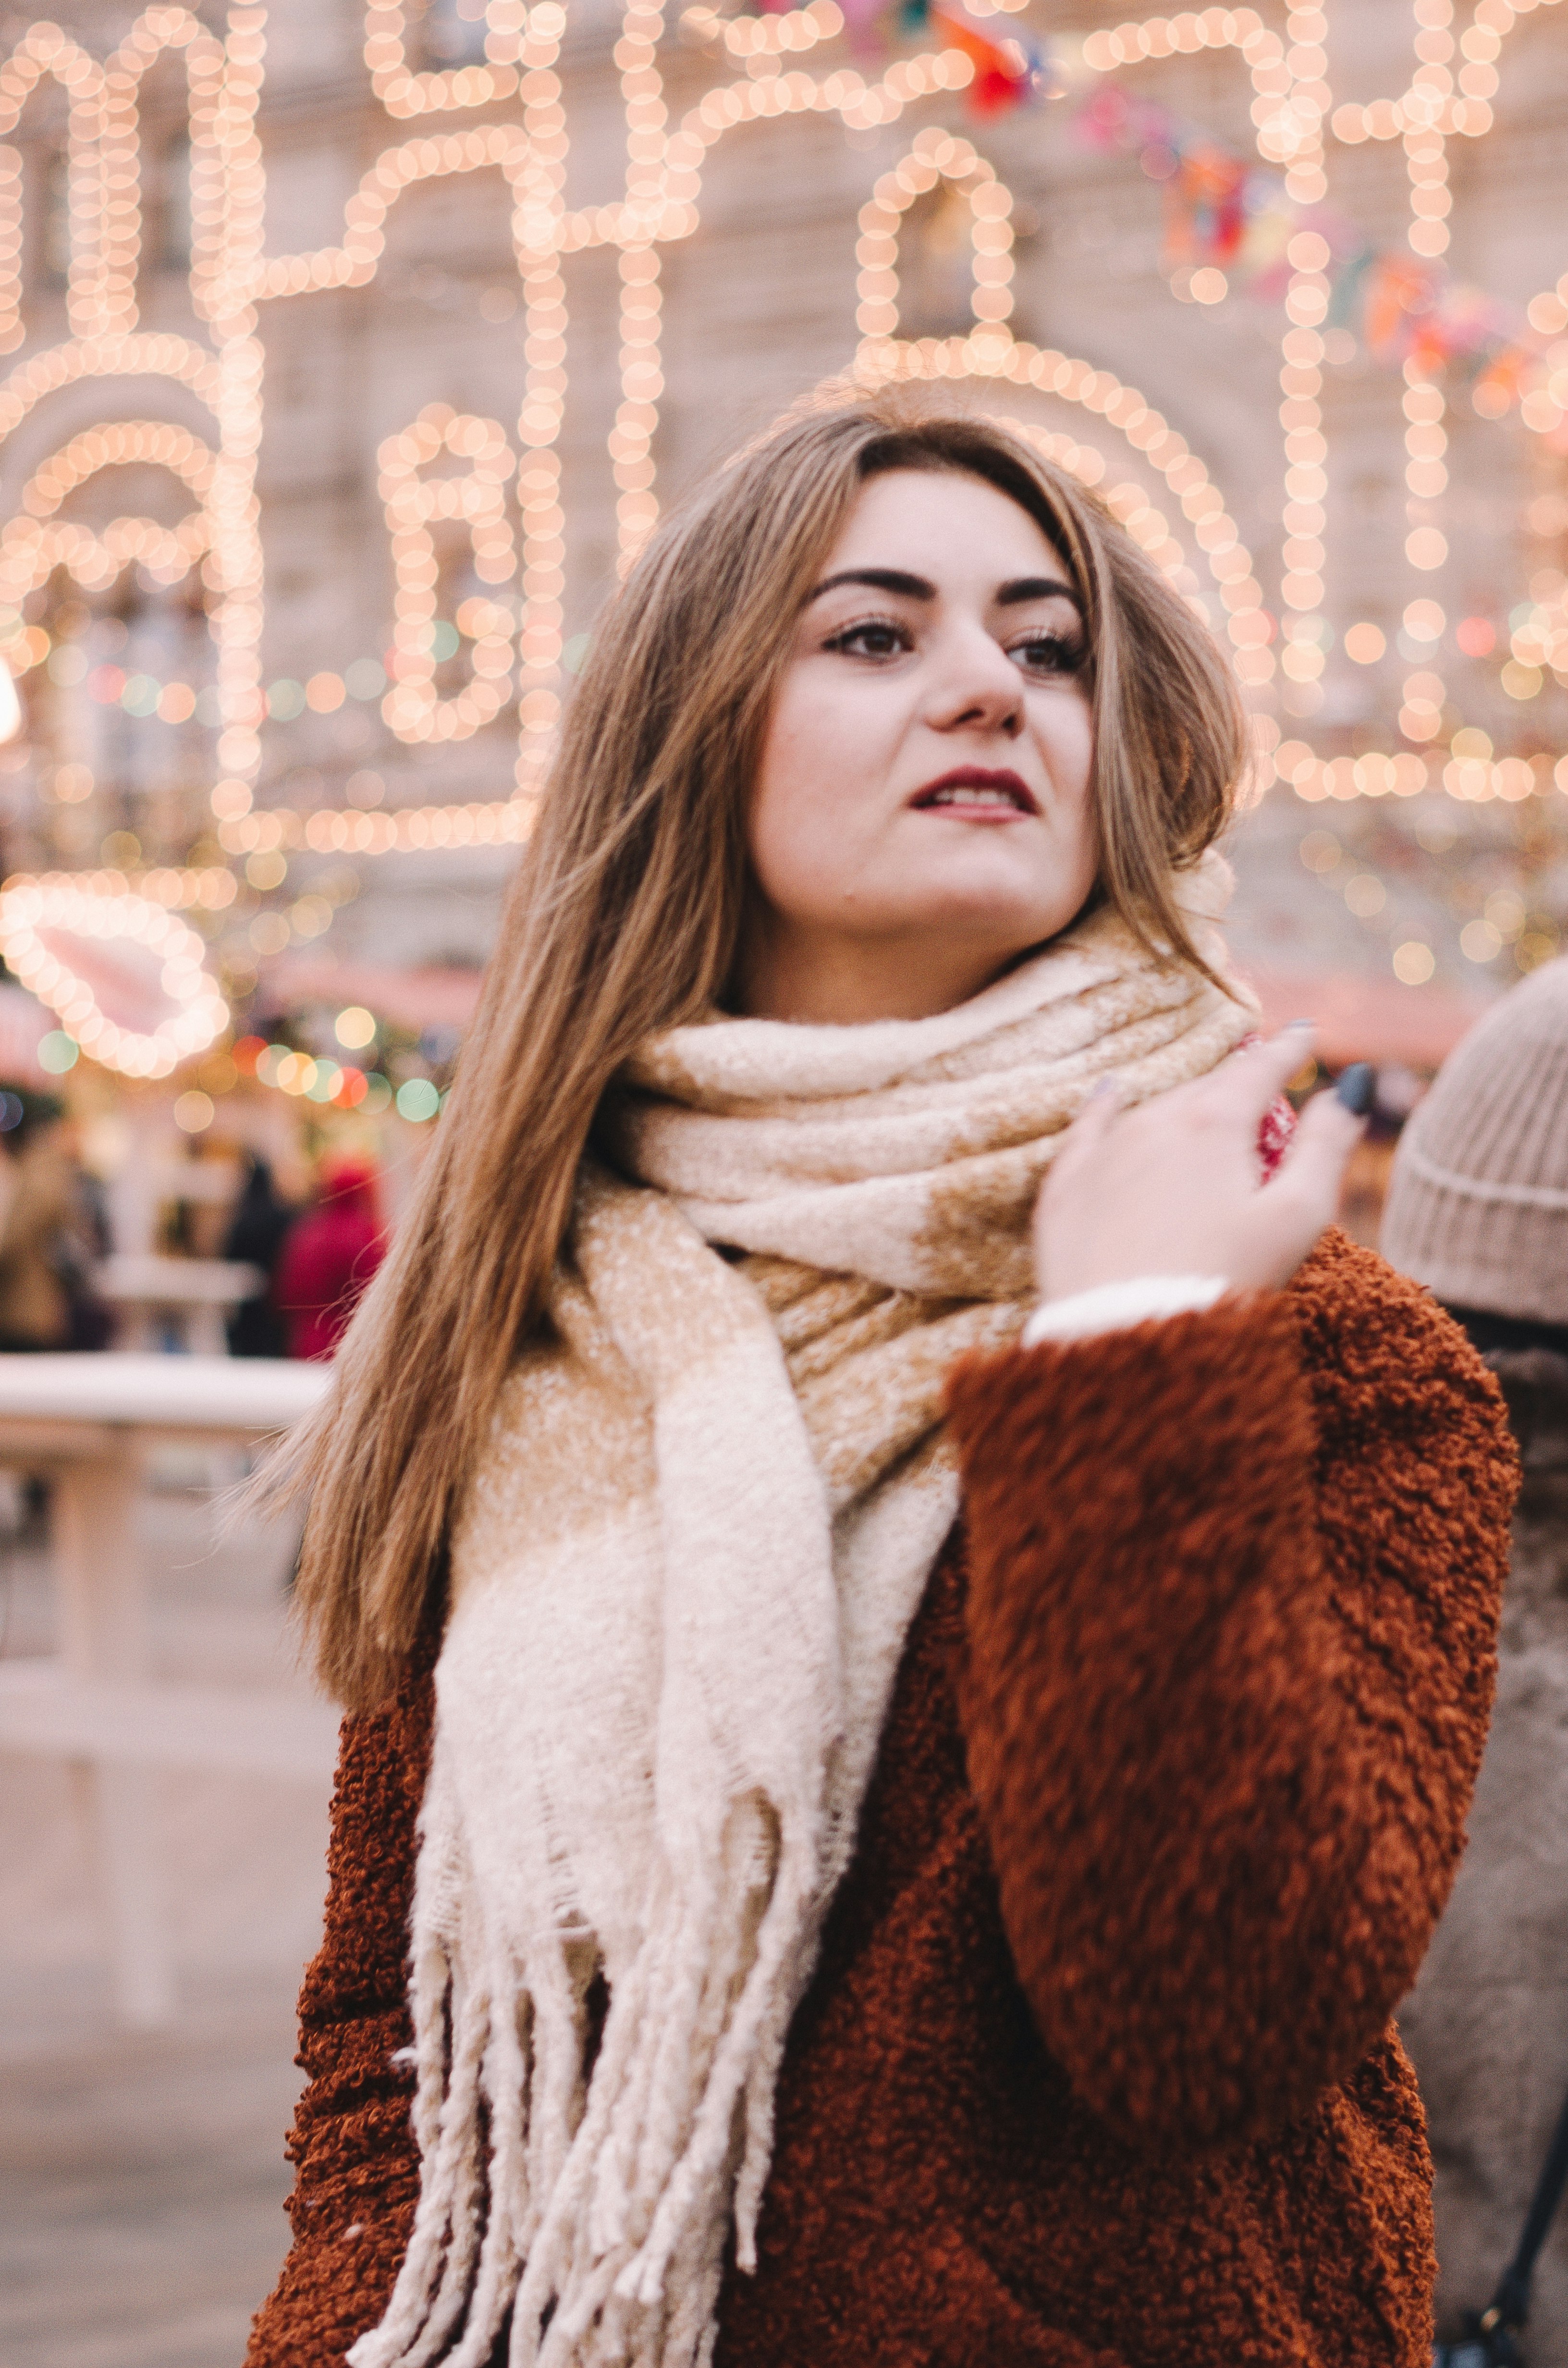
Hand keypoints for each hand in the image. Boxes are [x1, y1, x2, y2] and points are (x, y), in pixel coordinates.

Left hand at [1032, 1025, 1366, 1304]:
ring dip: (1183, 1105)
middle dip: (1237, 1086)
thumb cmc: (1225, 1279)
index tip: (1306, 1033)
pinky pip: (1087, 1131)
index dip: (1287, 1051)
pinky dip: (1104, 1108)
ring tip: (1205, 1105)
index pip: (1258, 1070)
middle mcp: (1152, 1122)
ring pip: (1152, 1110)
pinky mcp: (1065, 1190)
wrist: (1128, 1339)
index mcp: (1213, 1123)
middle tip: (1262, 1090)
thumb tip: (1350, 1089)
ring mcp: (1104, 1153)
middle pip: (1206, 1090)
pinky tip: (1110, 1092)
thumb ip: (1326, 1145)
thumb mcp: (1298, 1215)